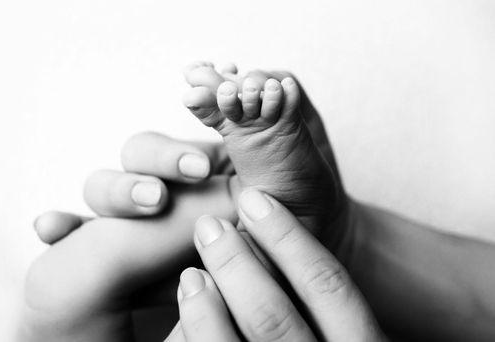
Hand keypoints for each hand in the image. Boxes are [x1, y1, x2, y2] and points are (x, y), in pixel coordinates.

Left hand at [167, 189, 384, 341]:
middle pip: (272, 316)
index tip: (253, 199)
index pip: (328, 284)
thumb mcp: (339, 325)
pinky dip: (193, 336)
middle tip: (210, 226)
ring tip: (191, 274)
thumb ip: (319, 295)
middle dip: (234, 264)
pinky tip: (189, 313)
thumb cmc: (322, 339)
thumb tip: (270, 213)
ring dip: (204, 307)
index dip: (287, 235)